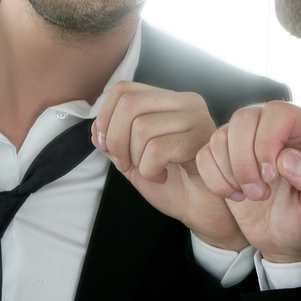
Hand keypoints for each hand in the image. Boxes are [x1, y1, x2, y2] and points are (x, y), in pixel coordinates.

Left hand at [92, 81, 247, 250]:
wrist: (202, 212)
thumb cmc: (174, 183)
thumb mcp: (133, 159)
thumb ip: (114, 141)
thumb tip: (96, 129)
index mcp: (168, 100)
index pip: (124, 89)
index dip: (106, 118)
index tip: (107, 146)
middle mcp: (185, 102)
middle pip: (130, 103)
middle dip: (116, 140)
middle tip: (126, 163)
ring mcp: (197, 119)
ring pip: (142, 127)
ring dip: (136, 159)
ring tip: (151, 171)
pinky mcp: (204, 141)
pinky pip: (159, 149)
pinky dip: (151, 170)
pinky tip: (164, 177)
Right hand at [196, 101, 300, 262]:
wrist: (287, 238)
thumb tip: (288, 159)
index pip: (276, 113)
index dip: (268, 143)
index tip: (272, 176)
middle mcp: (270, 125)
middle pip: (243, 119)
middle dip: (245, 161)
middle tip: (261, 193)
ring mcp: (243, 139)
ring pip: (220, 137)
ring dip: (232, 174)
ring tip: (253, 196)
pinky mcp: (222, 156)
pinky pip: (204, 155)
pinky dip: (216, 181)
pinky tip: (236, 196)